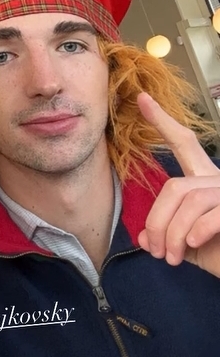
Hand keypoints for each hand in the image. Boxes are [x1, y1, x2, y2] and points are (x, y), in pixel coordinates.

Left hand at [136, 92, 219, 277]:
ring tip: (171, 257)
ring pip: (189, 199)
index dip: (163, 123)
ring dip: (172, 233)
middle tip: (154, 250)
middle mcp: (219, 180)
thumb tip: (145, 236)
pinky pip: (210, 214)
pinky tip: (192, 246)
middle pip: (174, 185)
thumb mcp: (186, 246)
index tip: (143, 99)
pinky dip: (195, 232)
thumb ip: (165, 235)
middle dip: (157, 220)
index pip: (184, 145)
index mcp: (206, 181)